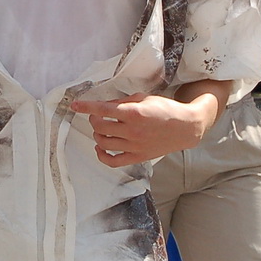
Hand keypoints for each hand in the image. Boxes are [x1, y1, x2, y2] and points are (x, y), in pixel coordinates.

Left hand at [71, 92, 214, 166]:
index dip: (86, 107)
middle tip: (96, 116)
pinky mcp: (137, 157)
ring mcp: (134, 146)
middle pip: (100, 127)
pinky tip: (100, 147)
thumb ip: (123, 101)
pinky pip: (113, 161)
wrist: (185, 127)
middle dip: (94, 120)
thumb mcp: (144, 98)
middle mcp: (132, 130)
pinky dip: (102, 155)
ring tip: (100, 130)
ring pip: (104, 143)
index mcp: (133, 113)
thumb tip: (106, 105)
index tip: (76, 105)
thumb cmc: (166, 110)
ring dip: (97, 135)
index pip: (102, 109)